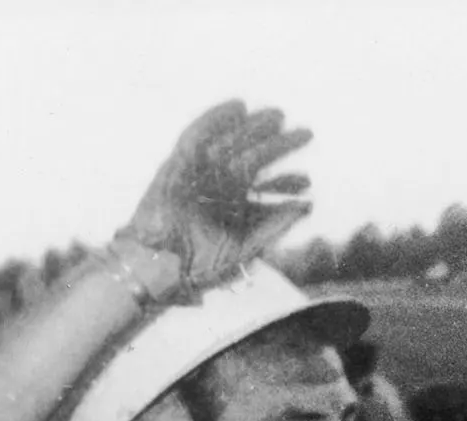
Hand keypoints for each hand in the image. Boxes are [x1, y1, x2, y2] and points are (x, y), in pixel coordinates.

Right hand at [119, 100, 313, 296]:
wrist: (159, 269)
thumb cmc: (199, 265)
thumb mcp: (246, 247)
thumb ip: (275, 226)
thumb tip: (308, 204)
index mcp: (231, 208)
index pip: (262, 188)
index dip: (285, 183)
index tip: (306, 182)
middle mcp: (216, 188)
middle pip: (250, 159)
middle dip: (276, 146)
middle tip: (304, 135)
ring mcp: (196, 176)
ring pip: (228, 144)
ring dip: (251, 128)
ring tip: (276, 116)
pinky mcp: (175, 166)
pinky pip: (194, 137)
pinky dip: (213, 119)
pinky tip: (237, 107)